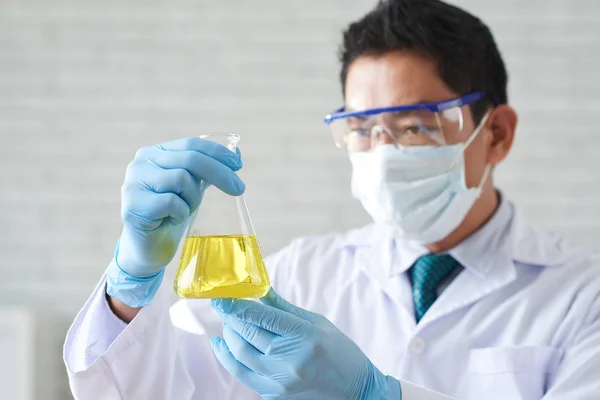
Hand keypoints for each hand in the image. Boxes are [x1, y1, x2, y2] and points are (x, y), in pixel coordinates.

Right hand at [106, 138, 244, 306]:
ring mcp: (134, 183)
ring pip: (182, 179)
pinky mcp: (134, 206)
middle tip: (239, 189)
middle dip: (220, 173)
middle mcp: (141, 163)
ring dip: (193, 198)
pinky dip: (181, 212)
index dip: (217, 152)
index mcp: (154, 153)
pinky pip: (171, 202)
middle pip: (190, 159)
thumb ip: (207, 170)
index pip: (191, 144)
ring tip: (186, 210)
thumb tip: (237, 154)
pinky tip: (172, 220)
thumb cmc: (171, 216)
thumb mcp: (192, 188)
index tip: (238, 165)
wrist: (148, 250)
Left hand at [210, 289, 400, 399]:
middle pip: (247, 335)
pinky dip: (229, 358)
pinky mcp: (274, 396)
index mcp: (304, 337)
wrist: (357, 393)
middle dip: (230, 318)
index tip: (221, 297)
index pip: (261, 317)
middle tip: (224, 307)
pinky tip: (222, 346)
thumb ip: (285, 308)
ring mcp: (280, 382)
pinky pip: (243, 375)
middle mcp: (290, 360)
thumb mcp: (318, 323)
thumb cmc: (341, 353)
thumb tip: (260, 292)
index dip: (236, 306)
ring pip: (239, 356)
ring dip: (227, 337)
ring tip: (226, 324)